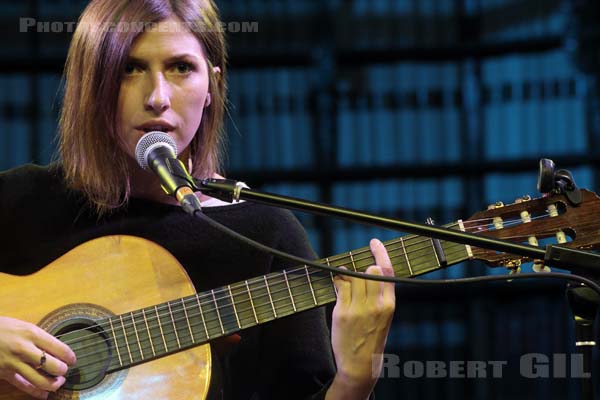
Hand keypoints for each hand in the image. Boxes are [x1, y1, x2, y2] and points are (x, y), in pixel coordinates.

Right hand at [0, 316, 76, 398]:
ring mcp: (14, 363)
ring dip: (53, 384)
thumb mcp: (25, 327)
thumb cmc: (4, 328)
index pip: (59, 348)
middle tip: (64, 370)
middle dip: (63, 371)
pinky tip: (44, 394)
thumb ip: (39, 338)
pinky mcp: (5, 374)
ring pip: (40, 380)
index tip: (73, 360)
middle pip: (52, 366)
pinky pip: (23, 386)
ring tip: (58, 382)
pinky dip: (36, 392)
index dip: (70, 357)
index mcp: (32, 334)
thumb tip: (56, 350)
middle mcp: (24, 349)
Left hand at [327, 239, 395, 399]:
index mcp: (389, 305)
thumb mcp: (383, 317)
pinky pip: (340, 286)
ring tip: (346, 278)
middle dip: (363, 267)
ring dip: (349, 273)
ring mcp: (359, 309)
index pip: (387, 272)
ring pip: (354, 276)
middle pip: (370, 271)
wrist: (361, 364)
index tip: (375, 242)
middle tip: (358, 271)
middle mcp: (376, 306)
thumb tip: (367, 271)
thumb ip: (378, 295)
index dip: (381, 253)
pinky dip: (338, 277)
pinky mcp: (343, 312)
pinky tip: (338, 277)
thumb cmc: (372, 339)